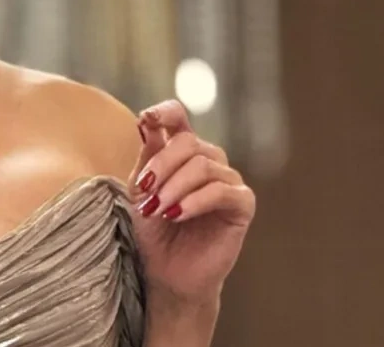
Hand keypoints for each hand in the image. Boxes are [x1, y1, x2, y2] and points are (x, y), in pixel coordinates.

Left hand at [128, 100, 255, 306]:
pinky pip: (221, 191)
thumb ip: (147, 155)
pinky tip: (176, 215)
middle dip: (160, 166)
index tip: (146, 119)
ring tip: (156, 210)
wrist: (166, 271)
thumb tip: (146, 120)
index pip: (179, 117)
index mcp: (182, 151)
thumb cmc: (153, 230)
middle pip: (187, 142)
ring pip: (202, 165)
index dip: (164, 112)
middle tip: (145, 194)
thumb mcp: (141, 189)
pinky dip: (194, 201)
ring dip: (173, 187)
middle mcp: (209, 160)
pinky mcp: (242, 204)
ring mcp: (228, 180)